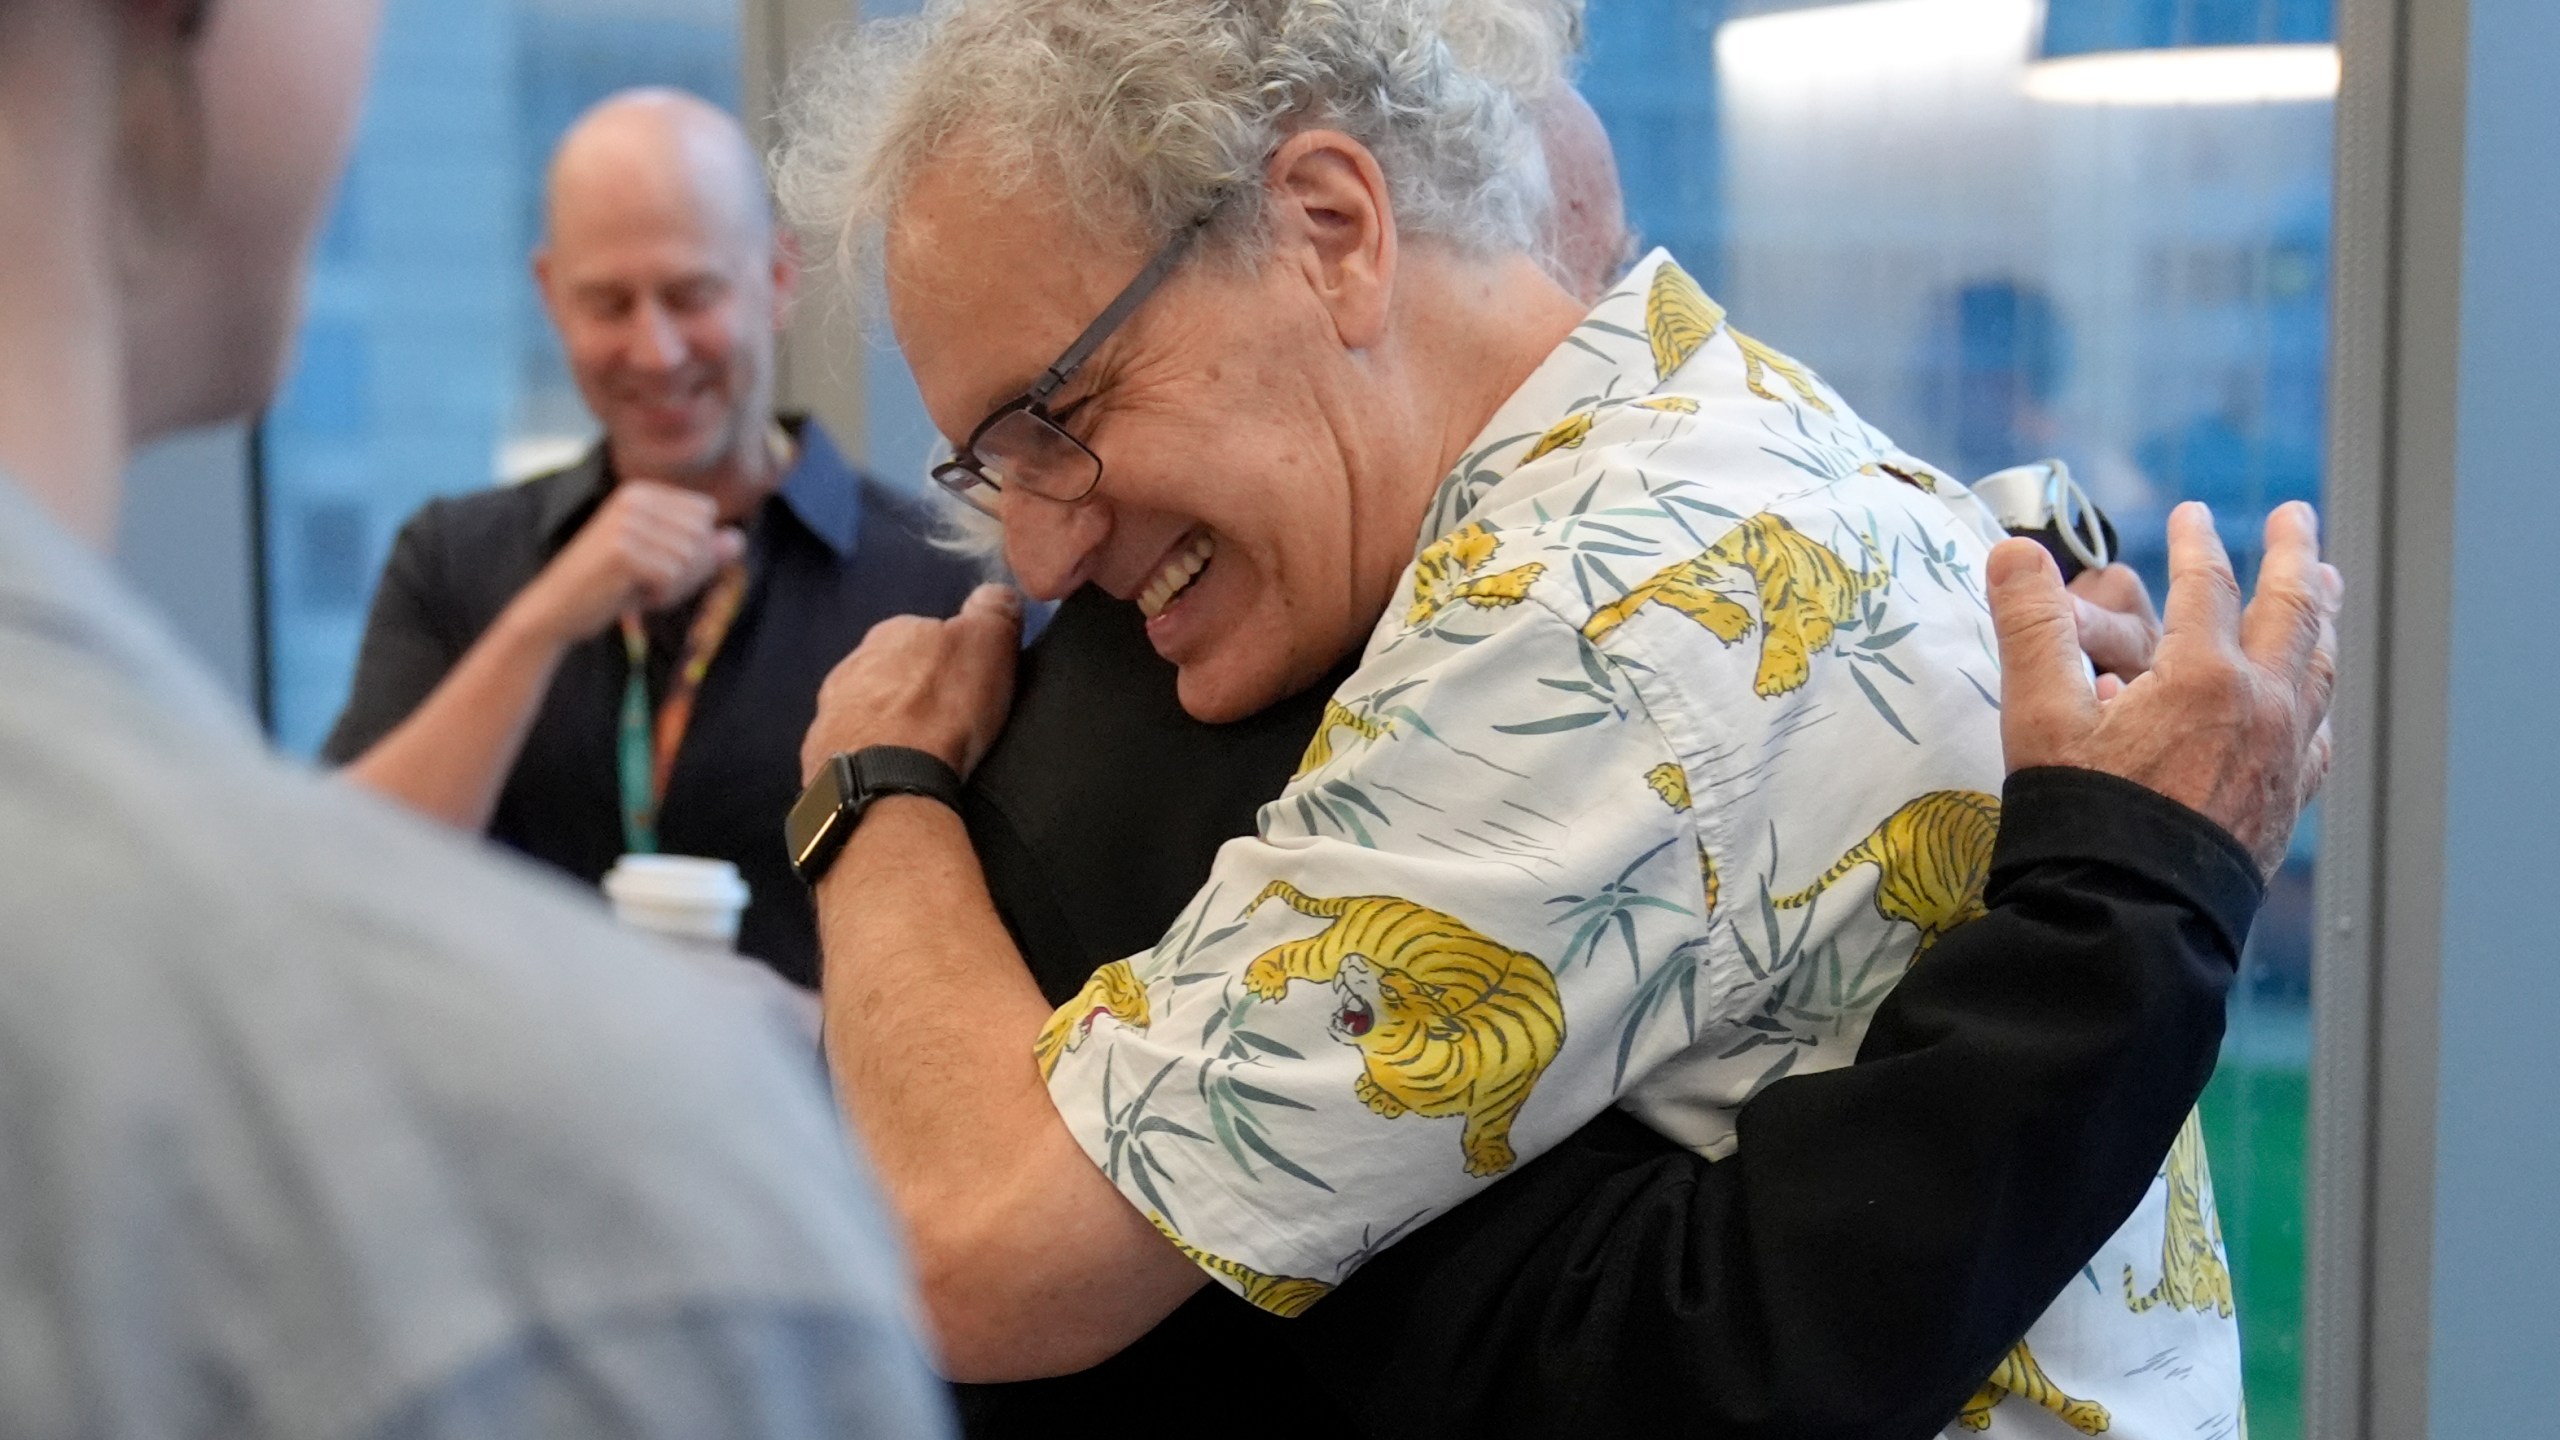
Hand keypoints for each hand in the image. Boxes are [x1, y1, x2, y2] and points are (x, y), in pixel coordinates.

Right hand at [510, 480, 744, 643]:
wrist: (557, 610)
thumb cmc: (614, 588)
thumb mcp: (666, 565)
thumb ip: (703, 552)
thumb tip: (738, 539)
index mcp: (643, 491)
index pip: (706, 512)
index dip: (695, 547)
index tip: (657, 562)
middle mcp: (633, 498)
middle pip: (702, 534)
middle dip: (686, 569)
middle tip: (647, 580)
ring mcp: (626, 523)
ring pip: (690, 557)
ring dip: (672, 585)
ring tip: (637, 587)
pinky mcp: (621, 551)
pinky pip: (672, 576)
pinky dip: (660, 595)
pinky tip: (630, 595)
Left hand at [802, 585, 1023, 780]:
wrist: (885, 780)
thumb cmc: (942, 707)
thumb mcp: (988, 644)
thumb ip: (994, 611)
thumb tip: (996, 593)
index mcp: (892, 631)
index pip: (924, 634)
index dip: (949, 659)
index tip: (967, 687)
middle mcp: (851, 663)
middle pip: (892, 673)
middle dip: (913, 692)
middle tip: (946, 723)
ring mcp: (828, 710)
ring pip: (866, 709)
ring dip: (888, 725)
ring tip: (919, 754)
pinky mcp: (818, 753)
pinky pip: (850, 748)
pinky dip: (870, 756)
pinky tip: (889, 774)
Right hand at [1992, 500, 2340, 878]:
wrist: (2126, 912)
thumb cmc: (2083, 815)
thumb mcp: (2040, 715)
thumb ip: (2031, 626)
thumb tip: (2013, 551)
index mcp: (2203, 676)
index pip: (2206, 587)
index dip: (2195, 545)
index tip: (2189, 516)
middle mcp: (2260, 707)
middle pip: (2291, 611)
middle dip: (2293, 557)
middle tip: (2295, 518)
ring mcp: (2282, 755)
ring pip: (2317, 668)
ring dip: (2321, 618)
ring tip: (2328, 588)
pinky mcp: (2284, 802)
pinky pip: (2317, 738)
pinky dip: (2317, 703)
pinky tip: (2314, 704)